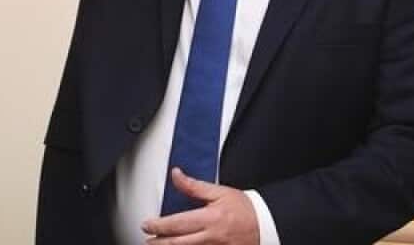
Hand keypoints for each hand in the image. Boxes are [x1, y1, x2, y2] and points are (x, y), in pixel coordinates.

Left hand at [141, 168, 258, 244]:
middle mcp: (211, 237)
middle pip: (177, 243)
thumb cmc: (244, 209)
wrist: (266, 225)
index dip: (158, 225)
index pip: (177, 224)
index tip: (147, 225)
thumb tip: (176, 175)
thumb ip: (194, 186)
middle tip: (147, 240)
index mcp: (210, 218)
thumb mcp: (220, 192)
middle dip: (158, 243)